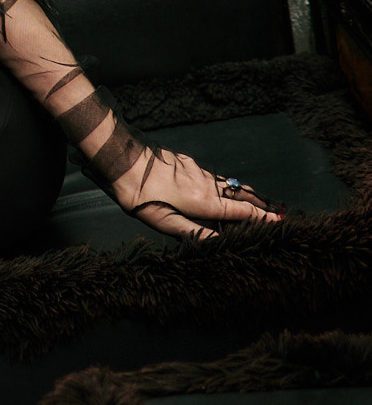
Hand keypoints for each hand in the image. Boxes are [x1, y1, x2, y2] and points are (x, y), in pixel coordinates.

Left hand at [111, 145, 283, 238]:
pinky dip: (228, 184)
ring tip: (260, 202)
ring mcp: (198, 170)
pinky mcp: (188, 161)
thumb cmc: (141, 196)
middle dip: (261, 204)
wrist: (124, 161)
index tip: (280, 221)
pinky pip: (215, 175)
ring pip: (229, 183)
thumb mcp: (164, 222)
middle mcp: (206, 183)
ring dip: (246, 193)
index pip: (240, 212)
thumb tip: (217, 244)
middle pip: (241, 195)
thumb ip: (193, 232)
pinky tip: (227, 188)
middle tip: (279, 212)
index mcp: (203, 201)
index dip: (261, 218)